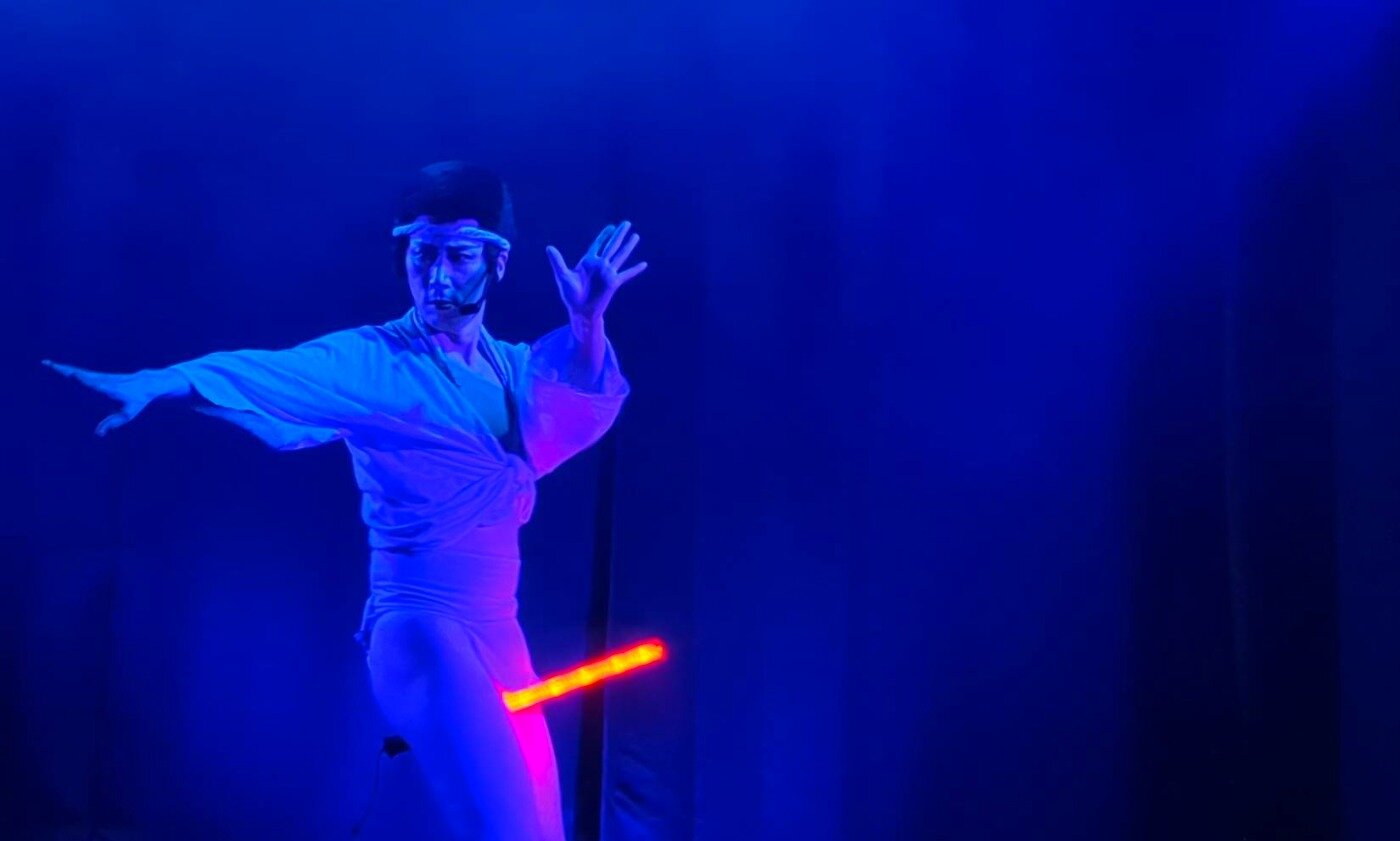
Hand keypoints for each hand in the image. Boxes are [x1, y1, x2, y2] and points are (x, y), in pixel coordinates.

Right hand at [41, 360, 185, 435]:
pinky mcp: (99, 375)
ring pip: (79, 371)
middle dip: (64, 370)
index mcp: (109, 388)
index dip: (82, 379)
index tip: (72, 374)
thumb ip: (112, 423)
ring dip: (62, 367)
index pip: (93, 383)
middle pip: (80, 374)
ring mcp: (100, 376)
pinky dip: (69, 369)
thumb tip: (98, 434)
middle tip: (48, 364)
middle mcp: (102, 380)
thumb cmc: (138, 400)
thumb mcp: (128, 414)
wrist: (146, 383)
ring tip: (46, 363)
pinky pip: (82, 372)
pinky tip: (59, 367)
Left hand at [545, 221, 648, 322]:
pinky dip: (635, 269)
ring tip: (636, 236)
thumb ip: (557, 261)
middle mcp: (600, 265)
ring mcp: (608, 273)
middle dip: (619, 234)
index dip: (604, 235)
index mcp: (588, 261)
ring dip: (628, 246)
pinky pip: (627, 274)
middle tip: (626, 223)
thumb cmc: (571, 295)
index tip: (611, 226)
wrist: (580, 311)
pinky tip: (644, 264)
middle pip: (612, 245)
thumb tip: (548, 247)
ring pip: (621, 255)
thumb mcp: (563, 276)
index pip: (598, 244)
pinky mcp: (614, 283)